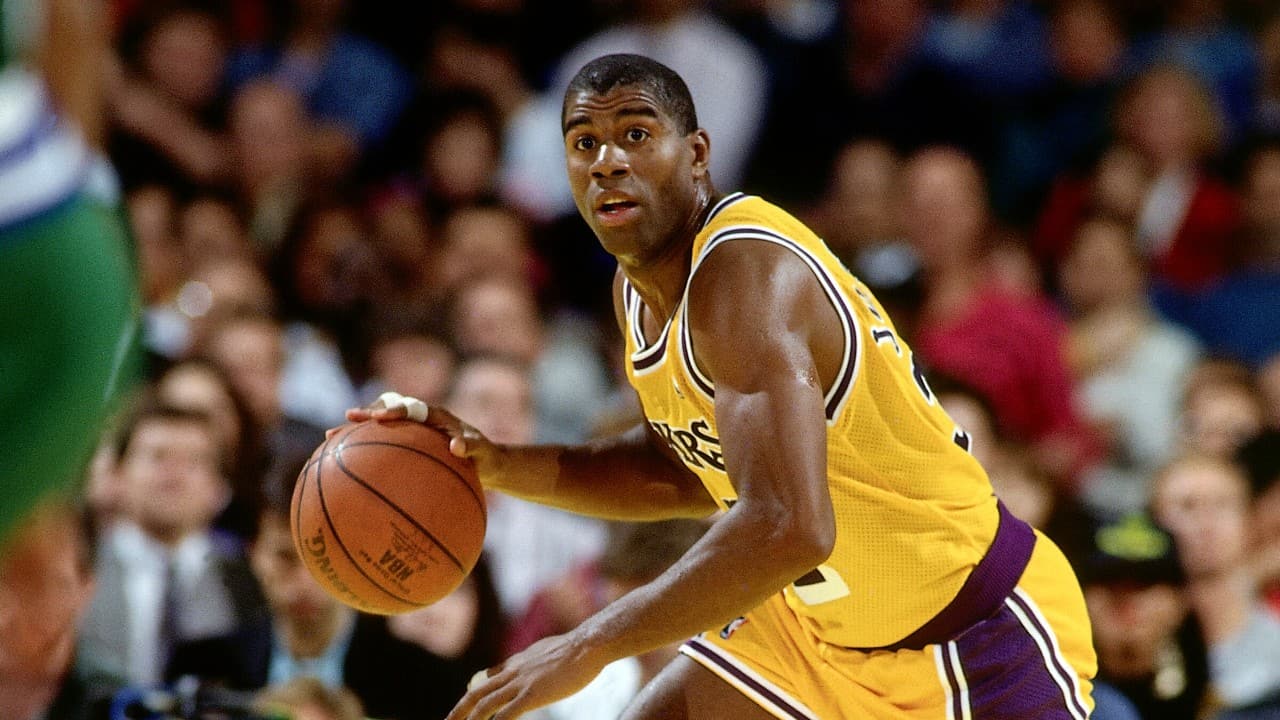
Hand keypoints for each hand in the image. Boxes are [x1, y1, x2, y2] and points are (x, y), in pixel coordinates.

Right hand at [338, 393, 504, 481]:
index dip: (396, 409)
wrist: (486, 463)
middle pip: (388, 409)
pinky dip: (363, 452)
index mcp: (436, 415)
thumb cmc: (486, 457)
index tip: (381, 417)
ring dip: (357, 430)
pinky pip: (381, 447)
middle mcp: (420, 419)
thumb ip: (473, 447)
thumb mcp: (484, 453)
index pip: (412, 407)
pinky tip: (341, 468)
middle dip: (369, 412)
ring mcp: (411, 432)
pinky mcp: (406, 446)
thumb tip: (457, 446)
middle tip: (348, 417)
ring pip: (379, 427)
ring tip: (330, 437)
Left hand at [446, 631, 608, 719]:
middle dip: (460, 710)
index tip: (468, 702)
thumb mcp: (547, 650)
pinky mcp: (531, 695)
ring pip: (485, 705)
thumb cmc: (576, 648)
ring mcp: (520, 684)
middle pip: (477, 692)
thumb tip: (532, 662)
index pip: (490, 676)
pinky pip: (505, 715)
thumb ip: (534, 659)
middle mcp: (513, 672)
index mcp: (518, 661)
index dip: (477, 691)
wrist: (586, 645)